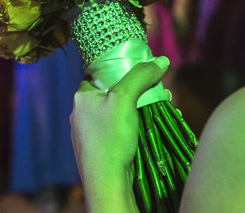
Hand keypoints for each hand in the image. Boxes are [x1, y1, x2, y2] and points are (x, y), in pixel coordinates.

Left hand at [71, 56, 169, 186]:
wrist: (107, 183)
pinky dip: (134, 125)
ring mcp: (89, 133)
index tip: (141, 67)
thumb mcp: (125, 98)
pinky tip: (151, 126)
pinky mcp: (99, 149)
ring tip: (163, 106)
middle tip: (159, 89)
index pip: (99, 72)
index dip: (121, 67)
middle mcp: (81, 113)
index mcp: (81, 97)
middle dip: (137, 89)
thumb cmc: (111, 137)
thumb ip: (141, 76)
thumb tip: (162, 61)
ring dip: (139, 107)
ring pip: (117, 112)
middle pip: (112, 92)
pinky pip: (118, 129)